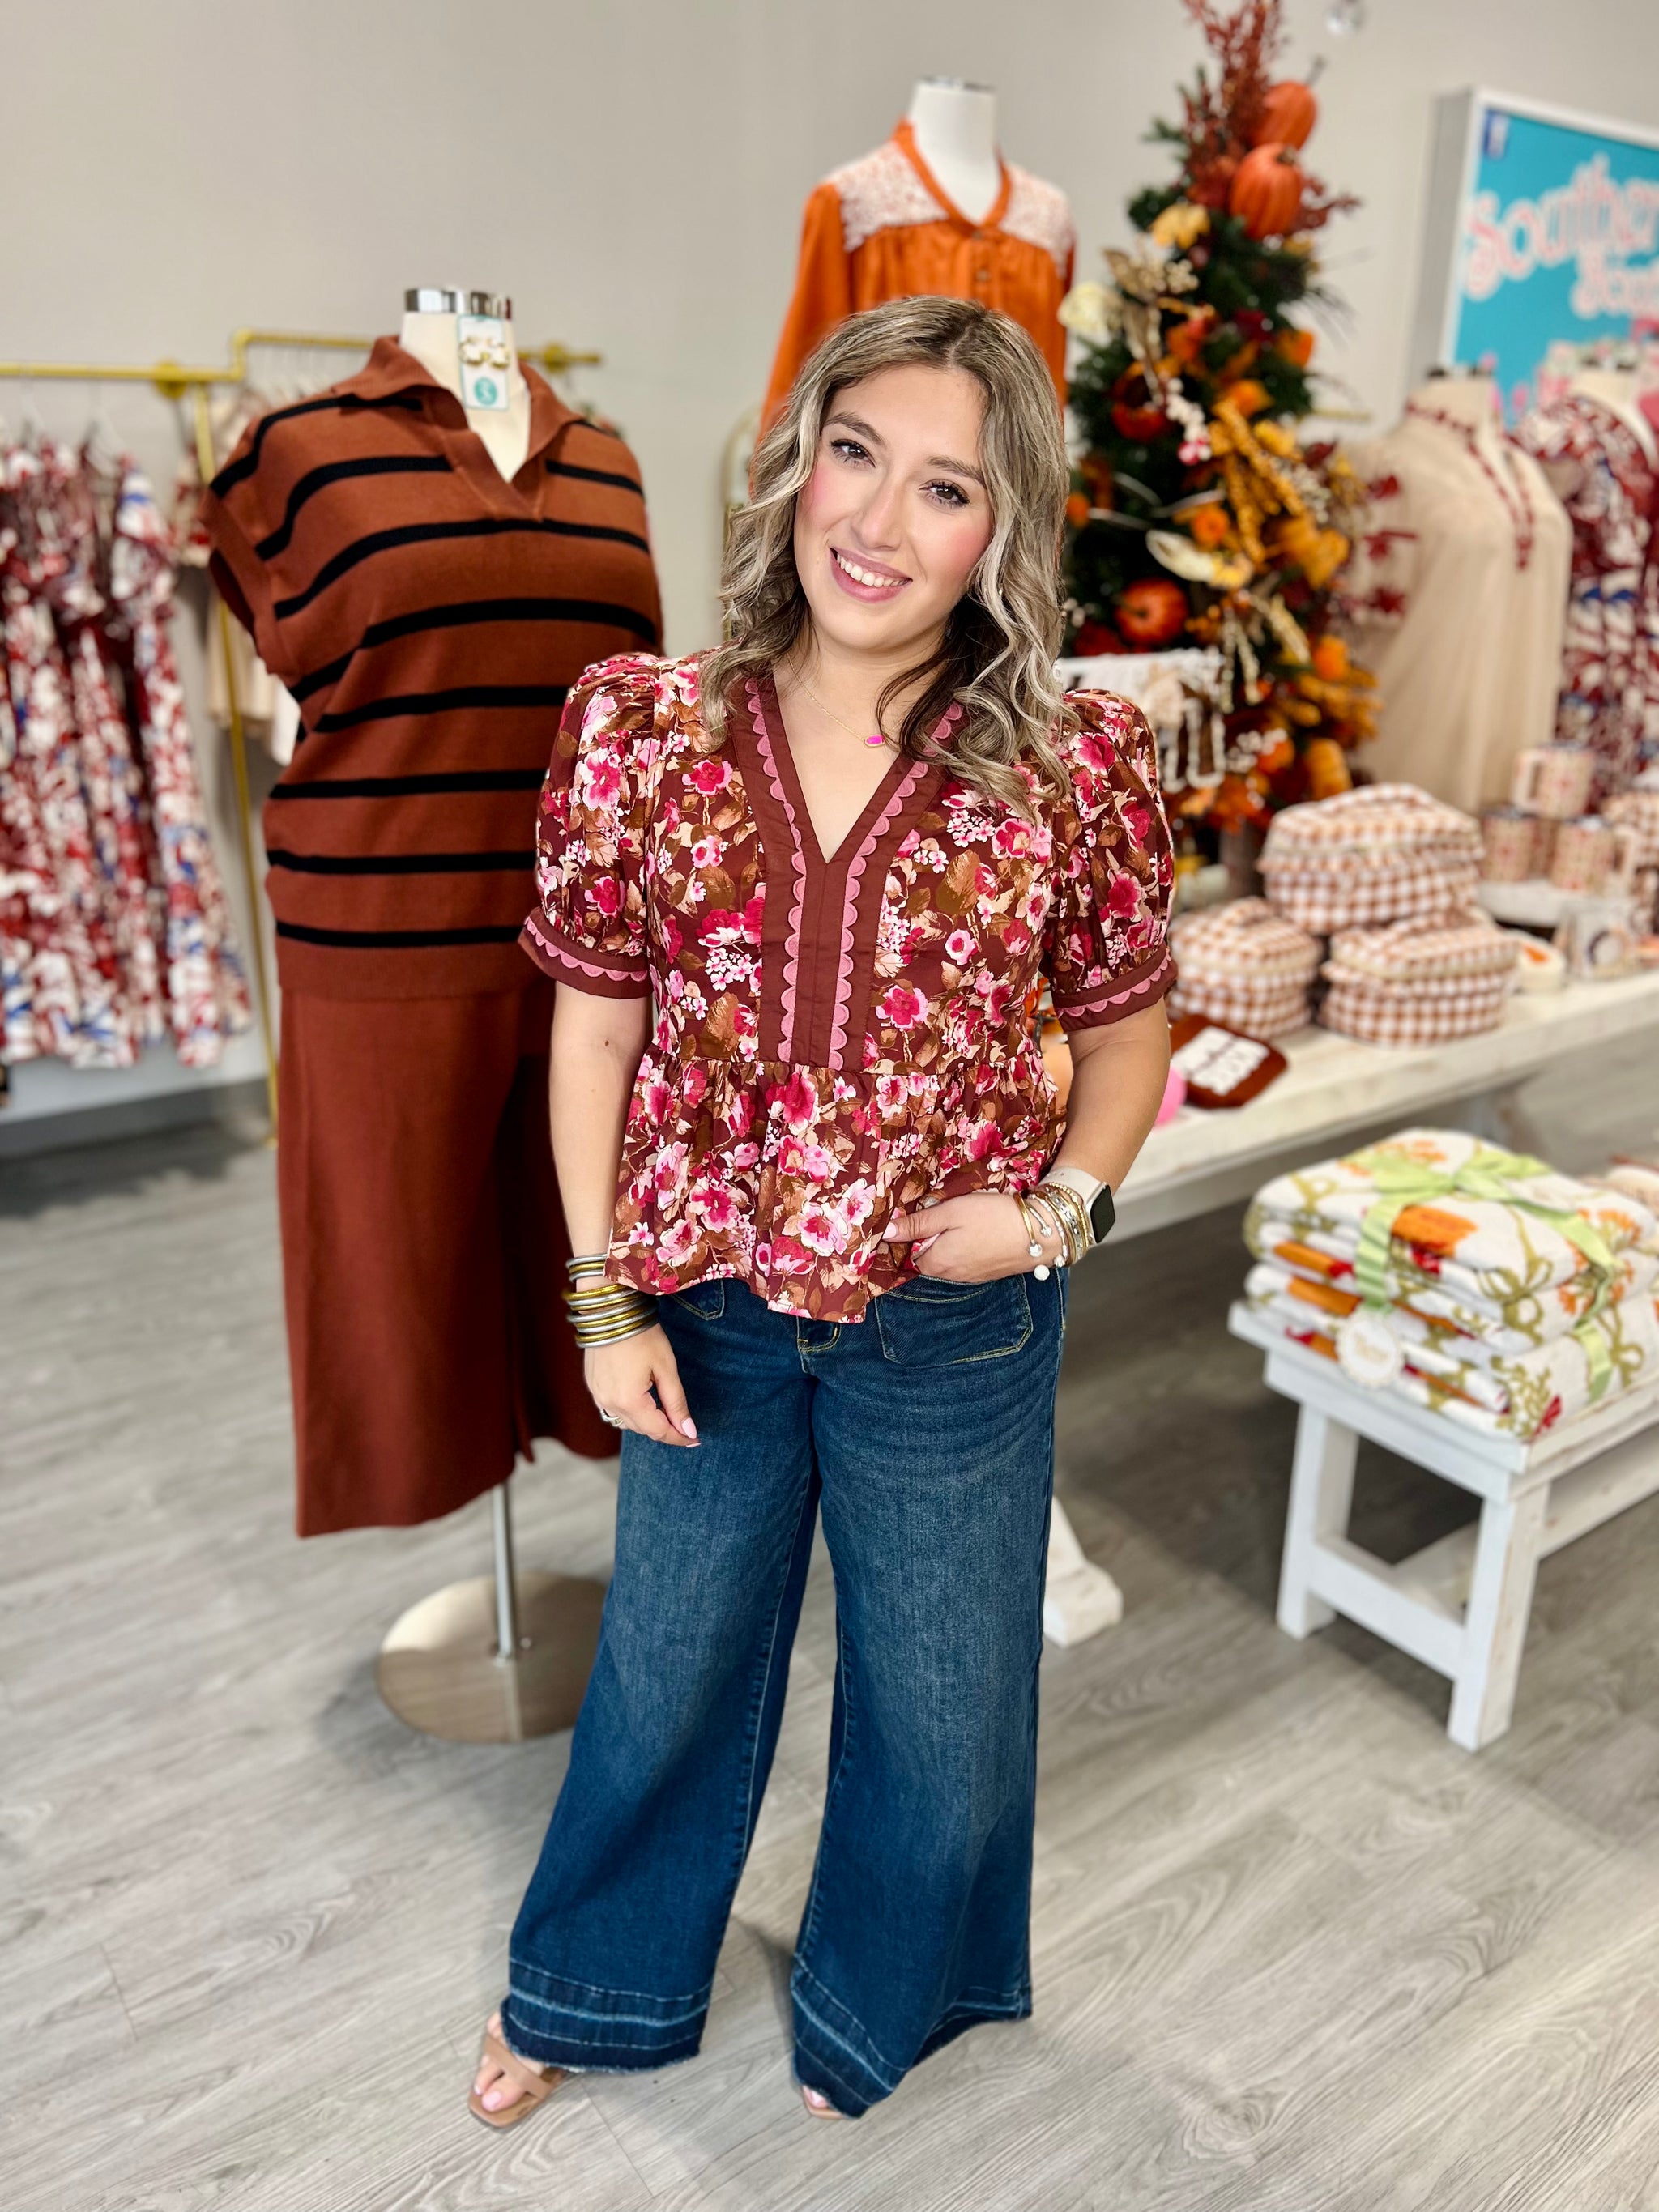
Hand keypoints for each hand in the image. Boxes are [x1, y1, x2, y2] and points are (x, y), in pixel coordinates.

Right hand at [585, 1325, 698, 1446]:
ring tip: (665, 1414)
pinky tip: (641, 1401)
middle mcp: (609, 1403)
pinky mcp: (592, 1386)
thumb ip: (676, 1403)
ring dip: (645, 1422)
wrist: (610, 1310)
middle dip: (664, 1430)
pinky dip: (629, 1411)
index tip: (695, 1439)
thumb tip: (688, 1431)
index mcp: (629, 1401)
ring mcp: (598, 1395)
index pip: (658, 1431)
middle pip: (642, 1429)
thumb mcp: (666, 1368)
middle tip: (685, 1427)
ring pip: (626, 1422)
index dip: (678, 1437)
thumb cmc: (642, 1336)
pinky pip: (612, 1409)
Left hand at [882, 1191, 1058, 1282]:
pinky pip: (966, 1263)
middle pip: (928, 1258)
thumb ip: (918, 1223)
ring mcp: (971, 1277)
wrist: (1041, 1233)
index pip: (908, 1254)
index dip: (911, 1235)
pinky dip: (966, 1249)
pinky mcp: (988, 1274)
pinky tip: (978, 1232)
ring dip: (948, 1244)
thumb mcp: (951, 1212)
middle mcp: (951, 1276)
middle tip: (942, 1214)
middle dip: (929, 1240)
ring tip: (962, 1221)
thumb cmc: (993, 1218)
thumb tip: (884, 1232)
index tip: (918, 1216)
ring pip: (948, 1261)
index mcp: (937, 1262)